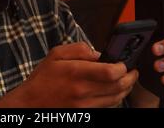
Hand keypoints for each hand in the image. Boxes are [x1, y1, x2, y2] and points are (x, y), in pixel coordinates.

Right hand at [0, 42, 138, 107]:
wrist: (31, 103)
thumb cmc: (43, 78)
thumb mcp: (56, 54)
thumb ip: (79, 49)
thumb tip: (99, 54)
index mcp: (76, 72)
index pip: (110, 73)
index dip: (122, 68)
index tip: (123, 63)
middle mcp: (82, 91)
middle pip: (118, 87)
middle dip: (130, 78)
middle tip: (132, 72)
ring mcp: (85, 105)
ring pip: (116, 99)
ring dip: (125, 89)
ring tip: (126, 80)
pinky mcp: (85, 114)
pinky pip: (107, 107)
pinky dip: (115, 99)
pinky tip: (114, 91)